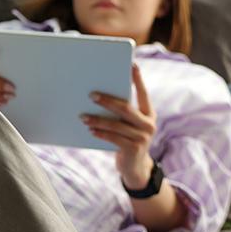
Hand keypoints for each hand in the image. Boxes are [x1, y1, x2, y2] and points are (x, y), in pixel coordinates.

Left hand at [82, 64, 157, 187]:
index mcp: (148, 113)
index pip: (143, 93)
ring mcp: (143, 137)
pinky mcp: (134, 148)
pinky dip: (100, 133)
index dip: (138, 79)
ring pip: (116, 124)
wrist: (135, 166)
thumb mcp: (128, 125)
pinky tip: (89, 130)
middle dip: (108, 100)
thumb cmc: (126, 139)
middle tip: (91, 95)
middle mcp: (148, 123)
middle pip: (126, 108)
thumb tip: (96, 96)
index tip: (132, 64)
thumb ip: (121, 113)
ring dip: (98, 119)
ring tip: (82, 116)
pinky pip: (113, 138)